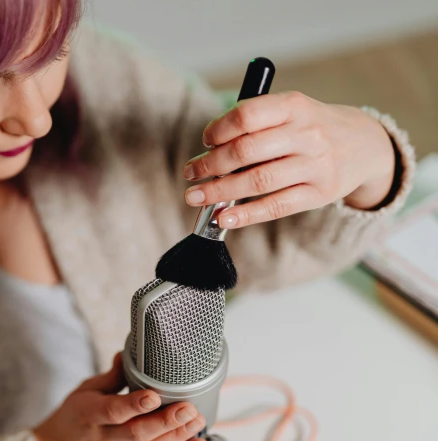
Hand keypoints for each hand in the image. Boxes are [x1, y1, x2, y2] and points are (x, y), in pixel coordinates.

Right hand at [33, 353, 207, 440]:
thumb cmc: (73, 419)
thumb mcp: (85, 391)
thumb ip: (110, 377)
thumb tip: (128, 355)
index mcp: (90, 415)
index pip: (114, 411)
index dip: (135, 404)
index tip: (154, 395)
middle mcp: (104, 440)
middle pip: (137, 433)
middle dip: (166, 422)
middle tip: (188, 409)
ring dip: (177, 438)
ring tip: (196, 423)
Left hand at [182, 91, 396, 227]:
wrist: (366, 145)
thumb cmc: (313, 127)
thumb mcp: (292, 111)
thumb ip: (256, 123)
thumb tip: (210, 150)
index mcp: (295, 106)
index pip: (248, 114)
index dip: (219, 129)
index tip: (206, 141)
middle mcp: (307, 134)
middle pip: (247, 151)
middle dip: (211, 164)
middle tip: (190, 173)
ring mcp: (316, 166)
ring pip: (258, 181)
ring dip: (219, 191)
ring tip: (195, 196)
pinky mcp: (319, 194)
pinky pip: (276, 207)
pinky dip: (245, 214)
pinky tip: (223, 218)